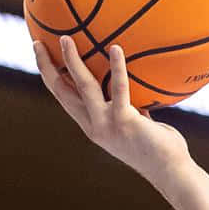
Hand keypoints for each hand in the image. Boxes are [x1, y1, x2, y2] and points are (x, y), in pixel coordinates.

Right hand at [34, 39, 192, 189]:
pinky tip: (116, 48)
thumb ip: (131, 109)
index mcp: (93, 126)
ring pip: (83, 87)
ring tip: (66, 39)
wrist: (171, 171)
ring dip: (72, 61)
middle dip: (47, 68)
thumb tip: (136, 91)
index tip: (41, 56)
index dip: (50, 77)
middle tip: (37, 43)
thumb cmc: (159, 148)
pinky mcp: (124, 121)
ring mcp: (107, 124)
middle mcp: (94, 126)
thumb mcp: (137, 124)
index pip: (64, 98)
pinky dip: (117, 67)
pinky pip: (120, 88)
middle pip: (62, 92)